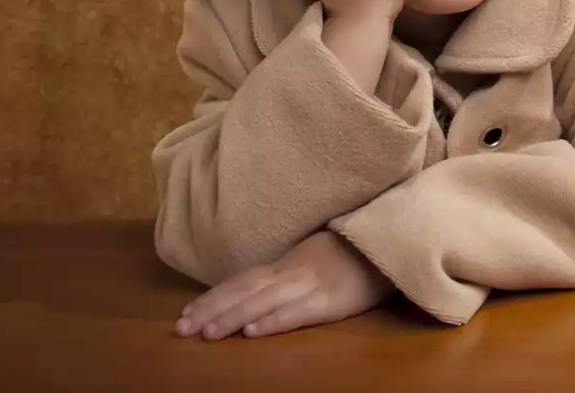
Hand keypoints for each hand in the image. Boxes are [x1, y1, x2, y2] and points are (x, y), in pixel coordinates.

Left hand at [173, 230, 393, 340]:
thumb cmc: (359, 251)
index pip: (242, 279)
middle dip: (212, 310)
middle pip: (245, 290)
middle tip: (181, 330)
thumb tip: (257, 286)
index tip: (184, 313)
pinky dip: (275, 321)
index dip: (212, 296)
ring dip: (233, 318)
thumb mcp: (318, 255)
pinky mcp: (334, 299)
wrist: (394, 239)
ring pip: (264, 302)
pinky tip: (254, 332)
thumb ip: (291, 268)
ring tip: (207, 334)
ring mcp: (313, 284)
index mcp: (290, 262)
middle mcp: (294, 271)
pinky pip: (299, 311)